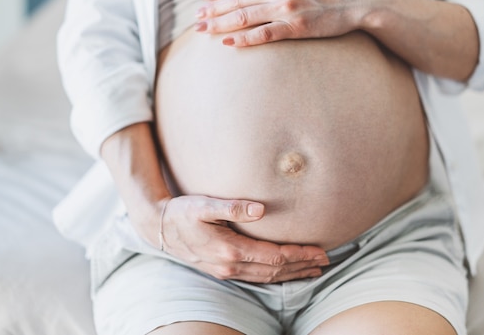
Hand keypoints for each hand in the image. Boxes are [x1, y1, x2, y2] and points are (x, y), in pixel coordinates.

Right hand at [157, 194, 329, 282]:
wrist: (158, 228)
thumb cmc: (181, 212)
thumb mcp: (204, 205)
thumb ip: (233, 206)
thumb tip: (261, 209)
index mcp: (230, 250)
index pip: (274, 257)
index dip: (298, 255)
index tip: (319, 251)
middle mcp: (230, 266)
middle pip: (275, 271)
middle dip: (302, 266)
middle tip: (325, 261)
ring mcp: (226, 271)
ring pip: (267, 278)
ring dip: (292, 274)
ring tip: (313, 269)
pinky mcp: (223, 270)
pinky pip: (256, 278)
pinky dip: (276, 277)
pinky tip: (286, 273)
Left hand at [195, 0, 370, 45]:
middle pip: (237, 0)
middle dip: (213, 9)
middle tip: (196, 19)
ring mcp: (287, 8)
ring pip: (245, 17)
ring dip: (221, 24)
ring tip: (204, 31)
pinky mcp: (297, 27)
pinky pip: (264, 35)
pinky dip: (244, 39)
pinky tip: (228, 43)